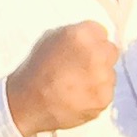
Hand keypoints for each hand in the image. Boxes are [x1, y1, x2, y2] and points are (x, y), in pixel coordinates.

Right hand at [5, 21, 120, 136]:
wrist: (27, 104)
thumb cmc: (35, 71)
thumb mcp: (49, 40)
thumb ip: (74, 35)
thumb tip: (92, 36)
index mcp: (81, 35)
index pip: (101, 31)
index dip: (91, 41)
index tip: (83, 50)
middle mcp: (96, 54)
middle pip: (110, 51)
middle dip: (99, 58)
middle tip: (81, 68)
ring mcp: (102, 78)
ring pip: (110, 73)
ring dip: (98, 78)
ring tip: (76, 85)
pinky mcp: (104, 99)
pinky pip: (106, 93)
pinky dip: (96, 95)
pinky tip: (79, 97)